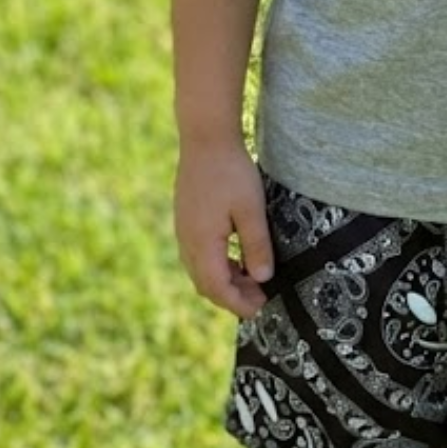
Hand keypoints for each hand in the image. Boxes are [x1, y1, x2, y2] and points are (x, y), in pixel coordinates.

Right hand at [173, 139, 273, 319]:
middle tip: (261, 298)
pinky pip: (198, 255)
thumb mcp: (251, 209)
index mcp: (202, 243)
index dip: (238, 303)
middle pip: (206, 284)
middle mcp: (187, 242)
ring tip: (253, 280)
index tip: (261, 309)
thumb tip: (263, 278)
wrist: (205, 138)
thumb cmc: (231, 171)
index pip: (217, 287)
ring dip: (225, 281)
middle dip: (232, 296)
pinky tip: (238, 258)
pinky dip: (218, 265)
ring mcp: (183, 231)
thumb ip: (257, 246)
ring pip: (201, 270)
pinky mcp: (186, 221)